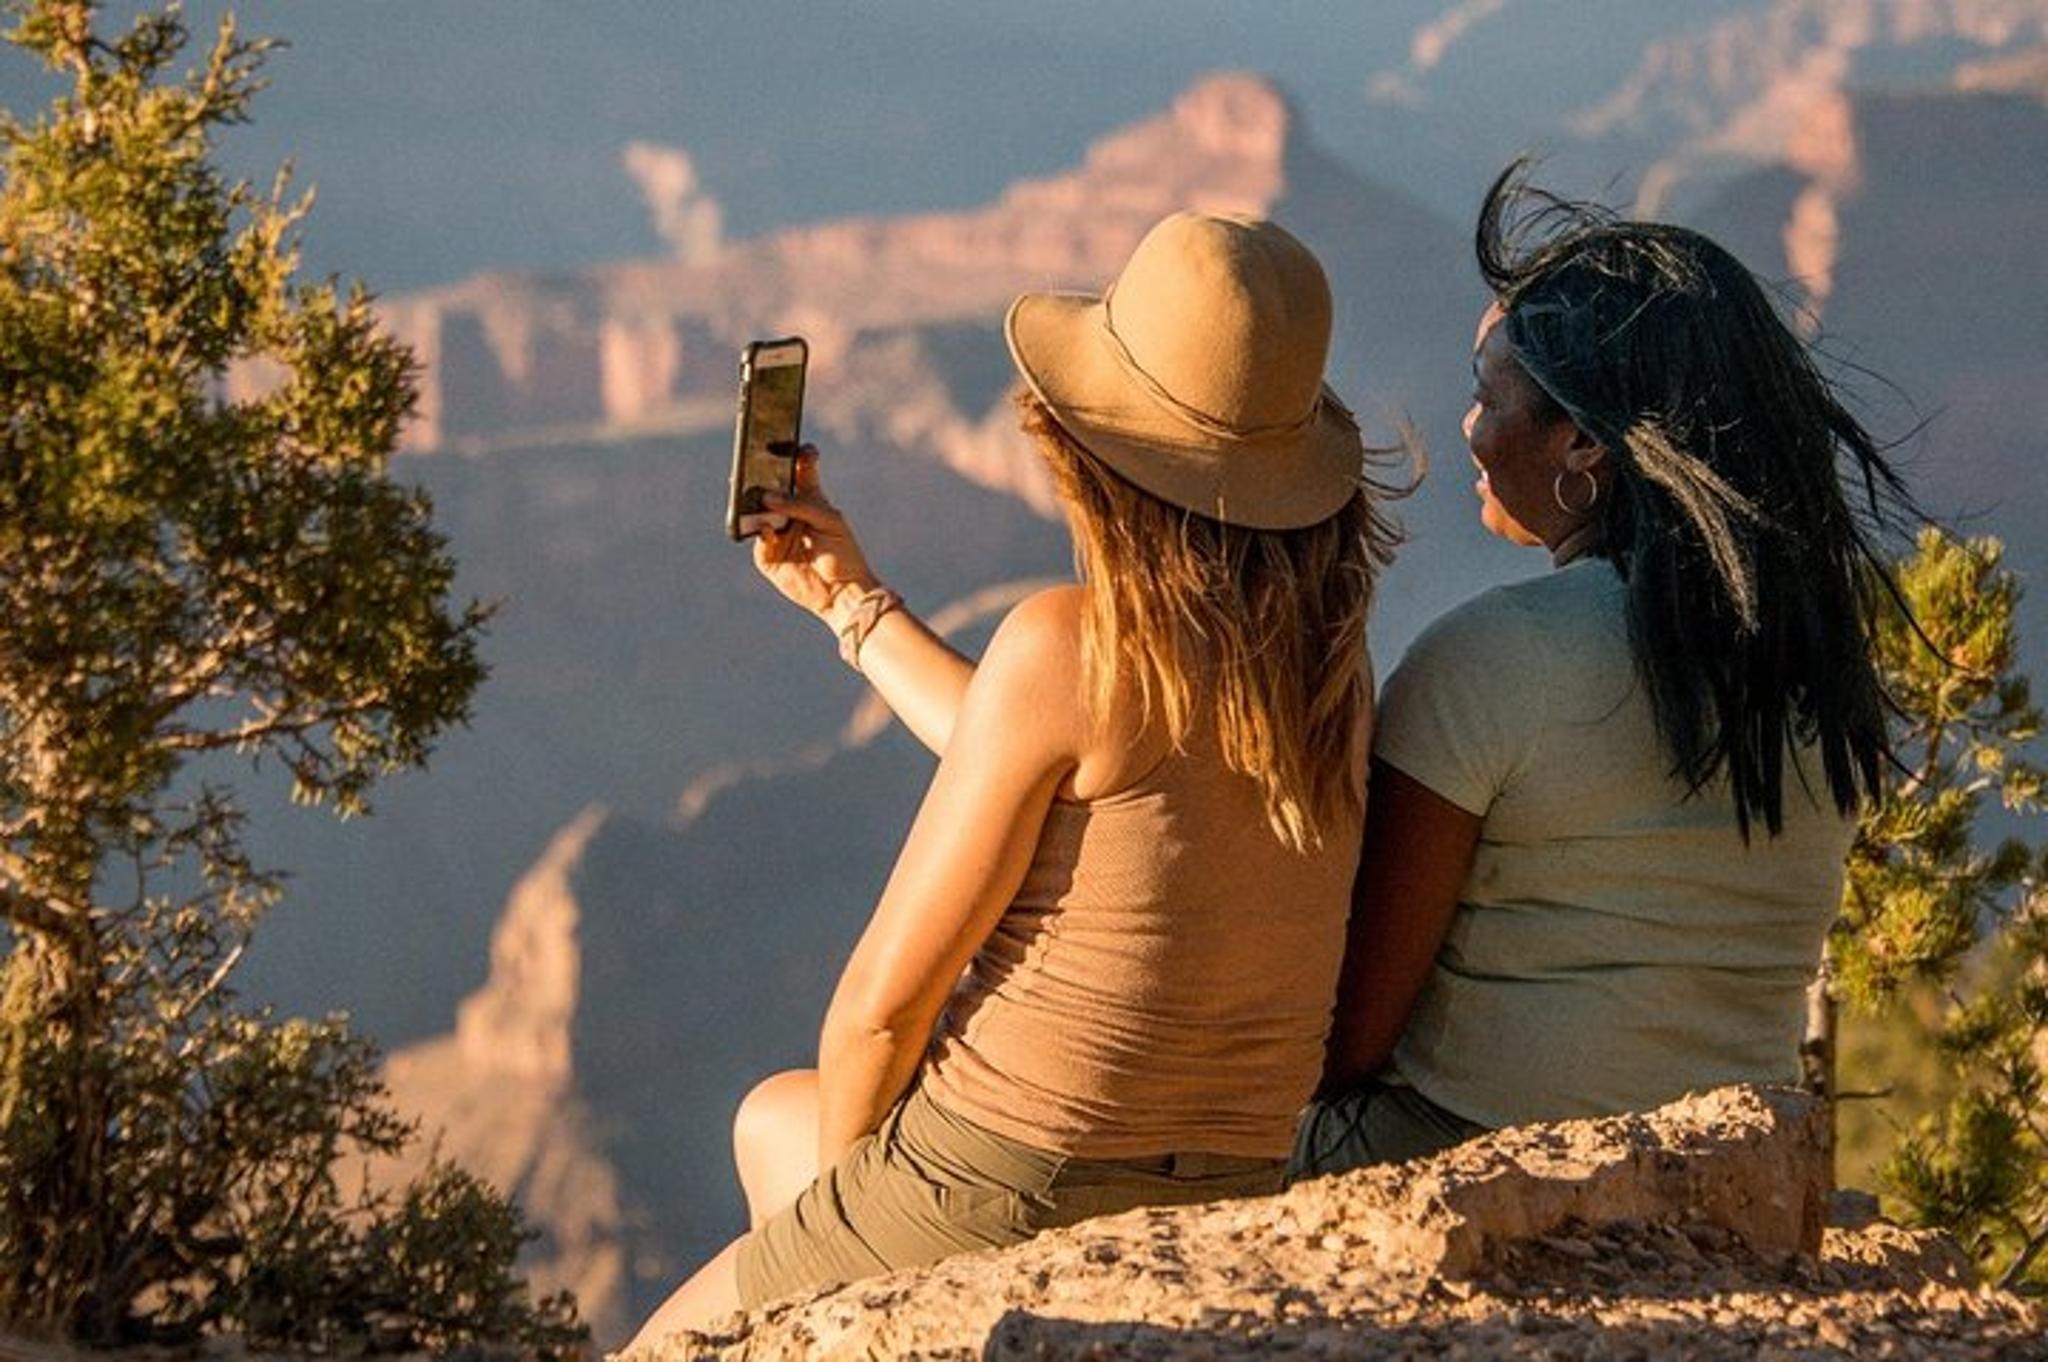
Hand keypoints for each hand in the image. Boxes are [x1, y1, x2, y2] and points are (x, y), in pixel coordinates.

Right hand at [748, 446, 880, 623]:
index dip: (793, 454)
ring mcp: (775, 534)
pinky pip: (756, 539)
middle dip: (761, 476)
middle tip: (754, 460)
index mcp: (808, 499)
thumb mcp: (829, 520)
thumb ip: (799, 504)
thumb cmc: (843, 552)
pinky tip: (765, 527)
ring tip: (750, 489)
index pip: (798, 470)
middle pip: (770, 488)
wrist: (843, 592)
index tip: (789, 439)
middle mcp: (788, 514)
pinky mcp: (767, 556)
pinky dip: (758, 531)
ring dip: (753, 501)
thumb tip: (767, 498)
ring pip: (757, 512)